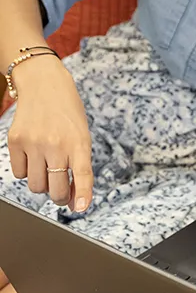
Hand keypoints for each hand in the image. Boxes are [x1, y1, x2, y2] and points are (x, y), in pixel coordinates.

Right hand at [7, 55, 92, 211]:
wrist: (44, 84)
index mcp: (80, 139)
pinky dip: (26, 171)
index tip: (81, 208)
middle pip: (55, 188)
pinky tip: (33, 156)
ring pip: (35, 186)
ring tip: (48, 168)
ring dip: (43, 184)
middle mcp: (57, 143)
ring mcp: (34, 143)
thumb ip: (79, 162)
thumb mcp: (82, 133)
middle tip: (63, 193)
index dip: (82, 193)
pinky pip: (18, 174)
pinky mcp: (15, 142)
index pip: (83, 172)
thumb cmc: (67, 111)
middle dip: (60, 197)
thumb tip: (73, 197)